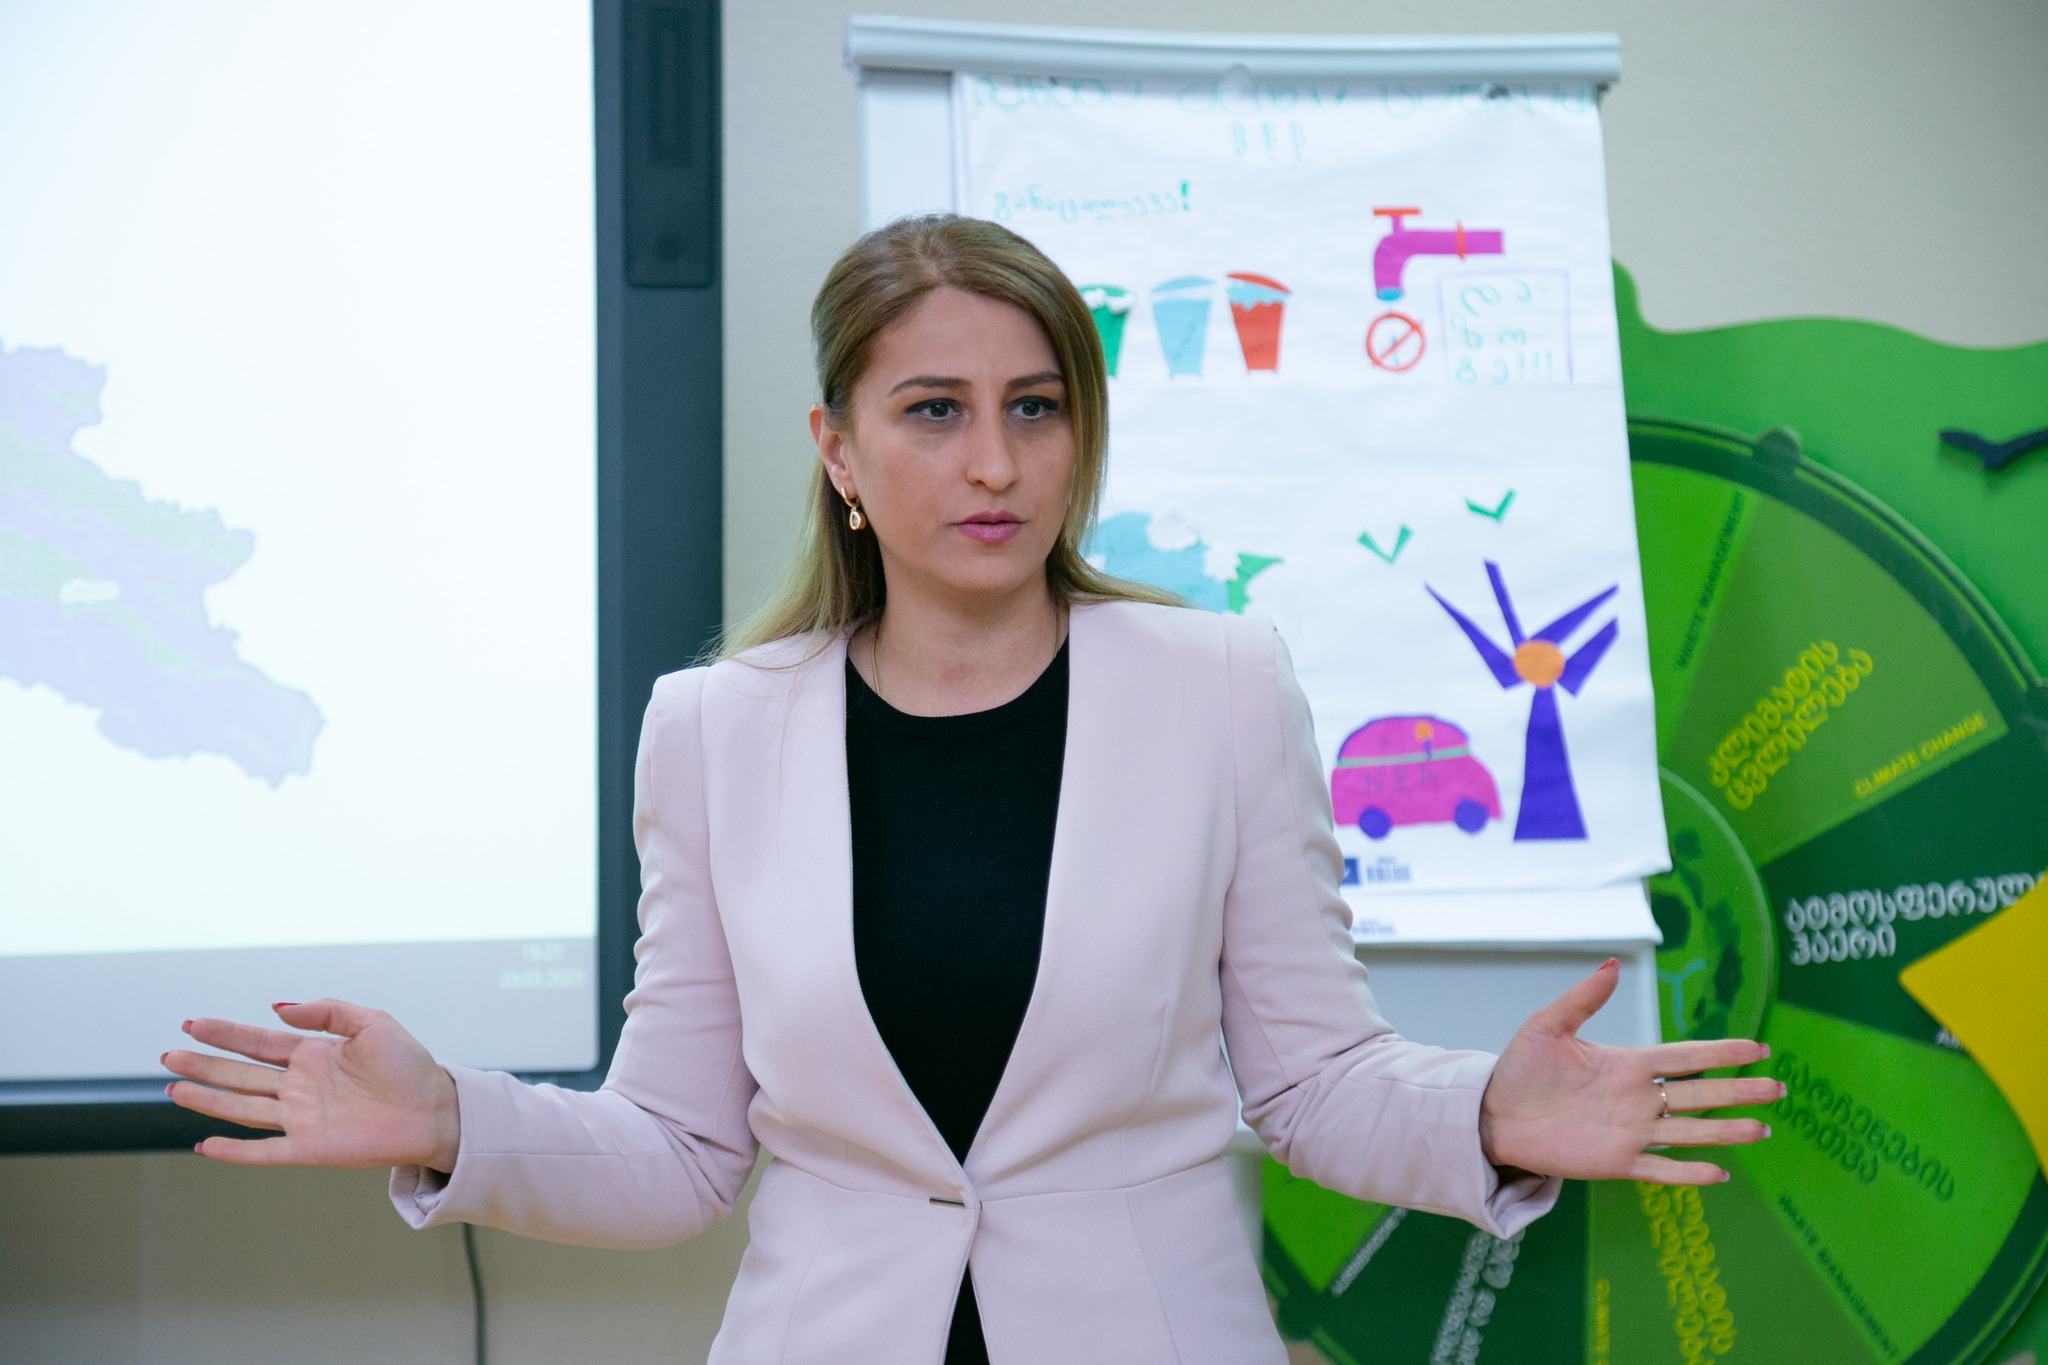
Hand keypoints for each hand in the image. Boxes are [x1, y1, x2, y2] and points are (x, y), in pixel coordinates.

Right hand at [163, 999, 460, 1170]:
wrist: (436, 1109)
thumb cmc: (410, 1066)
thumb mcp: (372, 1023)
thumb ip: (327, 1011)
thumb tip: (277, 1008)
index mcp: (314, 1055)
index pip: (258, 1043)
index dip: (225, 1033)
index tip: (192, 1024)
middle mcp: (301, 1086)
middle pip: (241, 1074)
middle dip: (204, 1065)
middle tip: (168, 1056)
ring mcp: (302, 1118)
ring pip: (242, 1108)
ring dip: (208, 1100)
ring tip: (173, 1089)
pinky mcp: (310, 1148)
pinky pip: (263, 1151)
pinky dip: (233, 1151)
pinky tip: (204, 1144)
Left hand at [1477, 959, 1781, 1184]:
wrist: (1492, 1114)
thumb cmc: (1520, 1069)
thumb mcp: (1548, 1027)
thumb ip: (1583, 999)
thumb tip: (1612, 963)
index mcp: (1627, 1064)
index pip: (1685, 1058)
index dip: (1721, 1053)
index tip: (1758, 1048)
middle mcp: (1637, 1099)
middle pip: (1700, 1095)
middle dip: (1739, 1091)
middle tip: (1779, 1088)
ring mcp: (1631, 1132)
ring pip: (1690, 1132)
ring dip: (1726, 1131)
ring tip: (1764, 1129)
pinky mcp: (1617, 1163)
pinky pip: (1662, 1168)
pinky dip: (1690, 1172)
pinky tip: (1721, 1172)